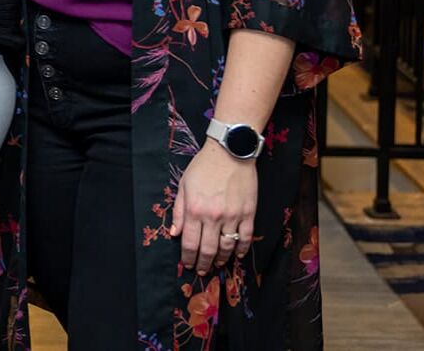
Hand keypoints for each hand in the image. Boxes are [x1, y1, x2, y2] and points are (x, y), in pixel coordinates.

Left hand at [170, 141, 256, 275]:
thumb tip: (174, 233)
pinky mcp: (248, 213)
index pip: (190, 243)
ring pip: (227, 247)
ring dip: (221, 259)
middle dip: (203, 263)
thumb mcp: (184, 186)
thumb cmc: (203, 167)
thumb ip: (179, 211)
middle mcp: (213, 217)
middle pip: (208, 250)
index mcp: (195, 210)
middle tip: (202, 270)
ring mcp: (233, 216)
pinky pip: (246, 238)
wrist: (230, 152)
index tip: (188, 265)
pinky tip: (237, 255)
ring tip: (217, 264)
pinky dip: (241, 250)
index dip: (188, 258)